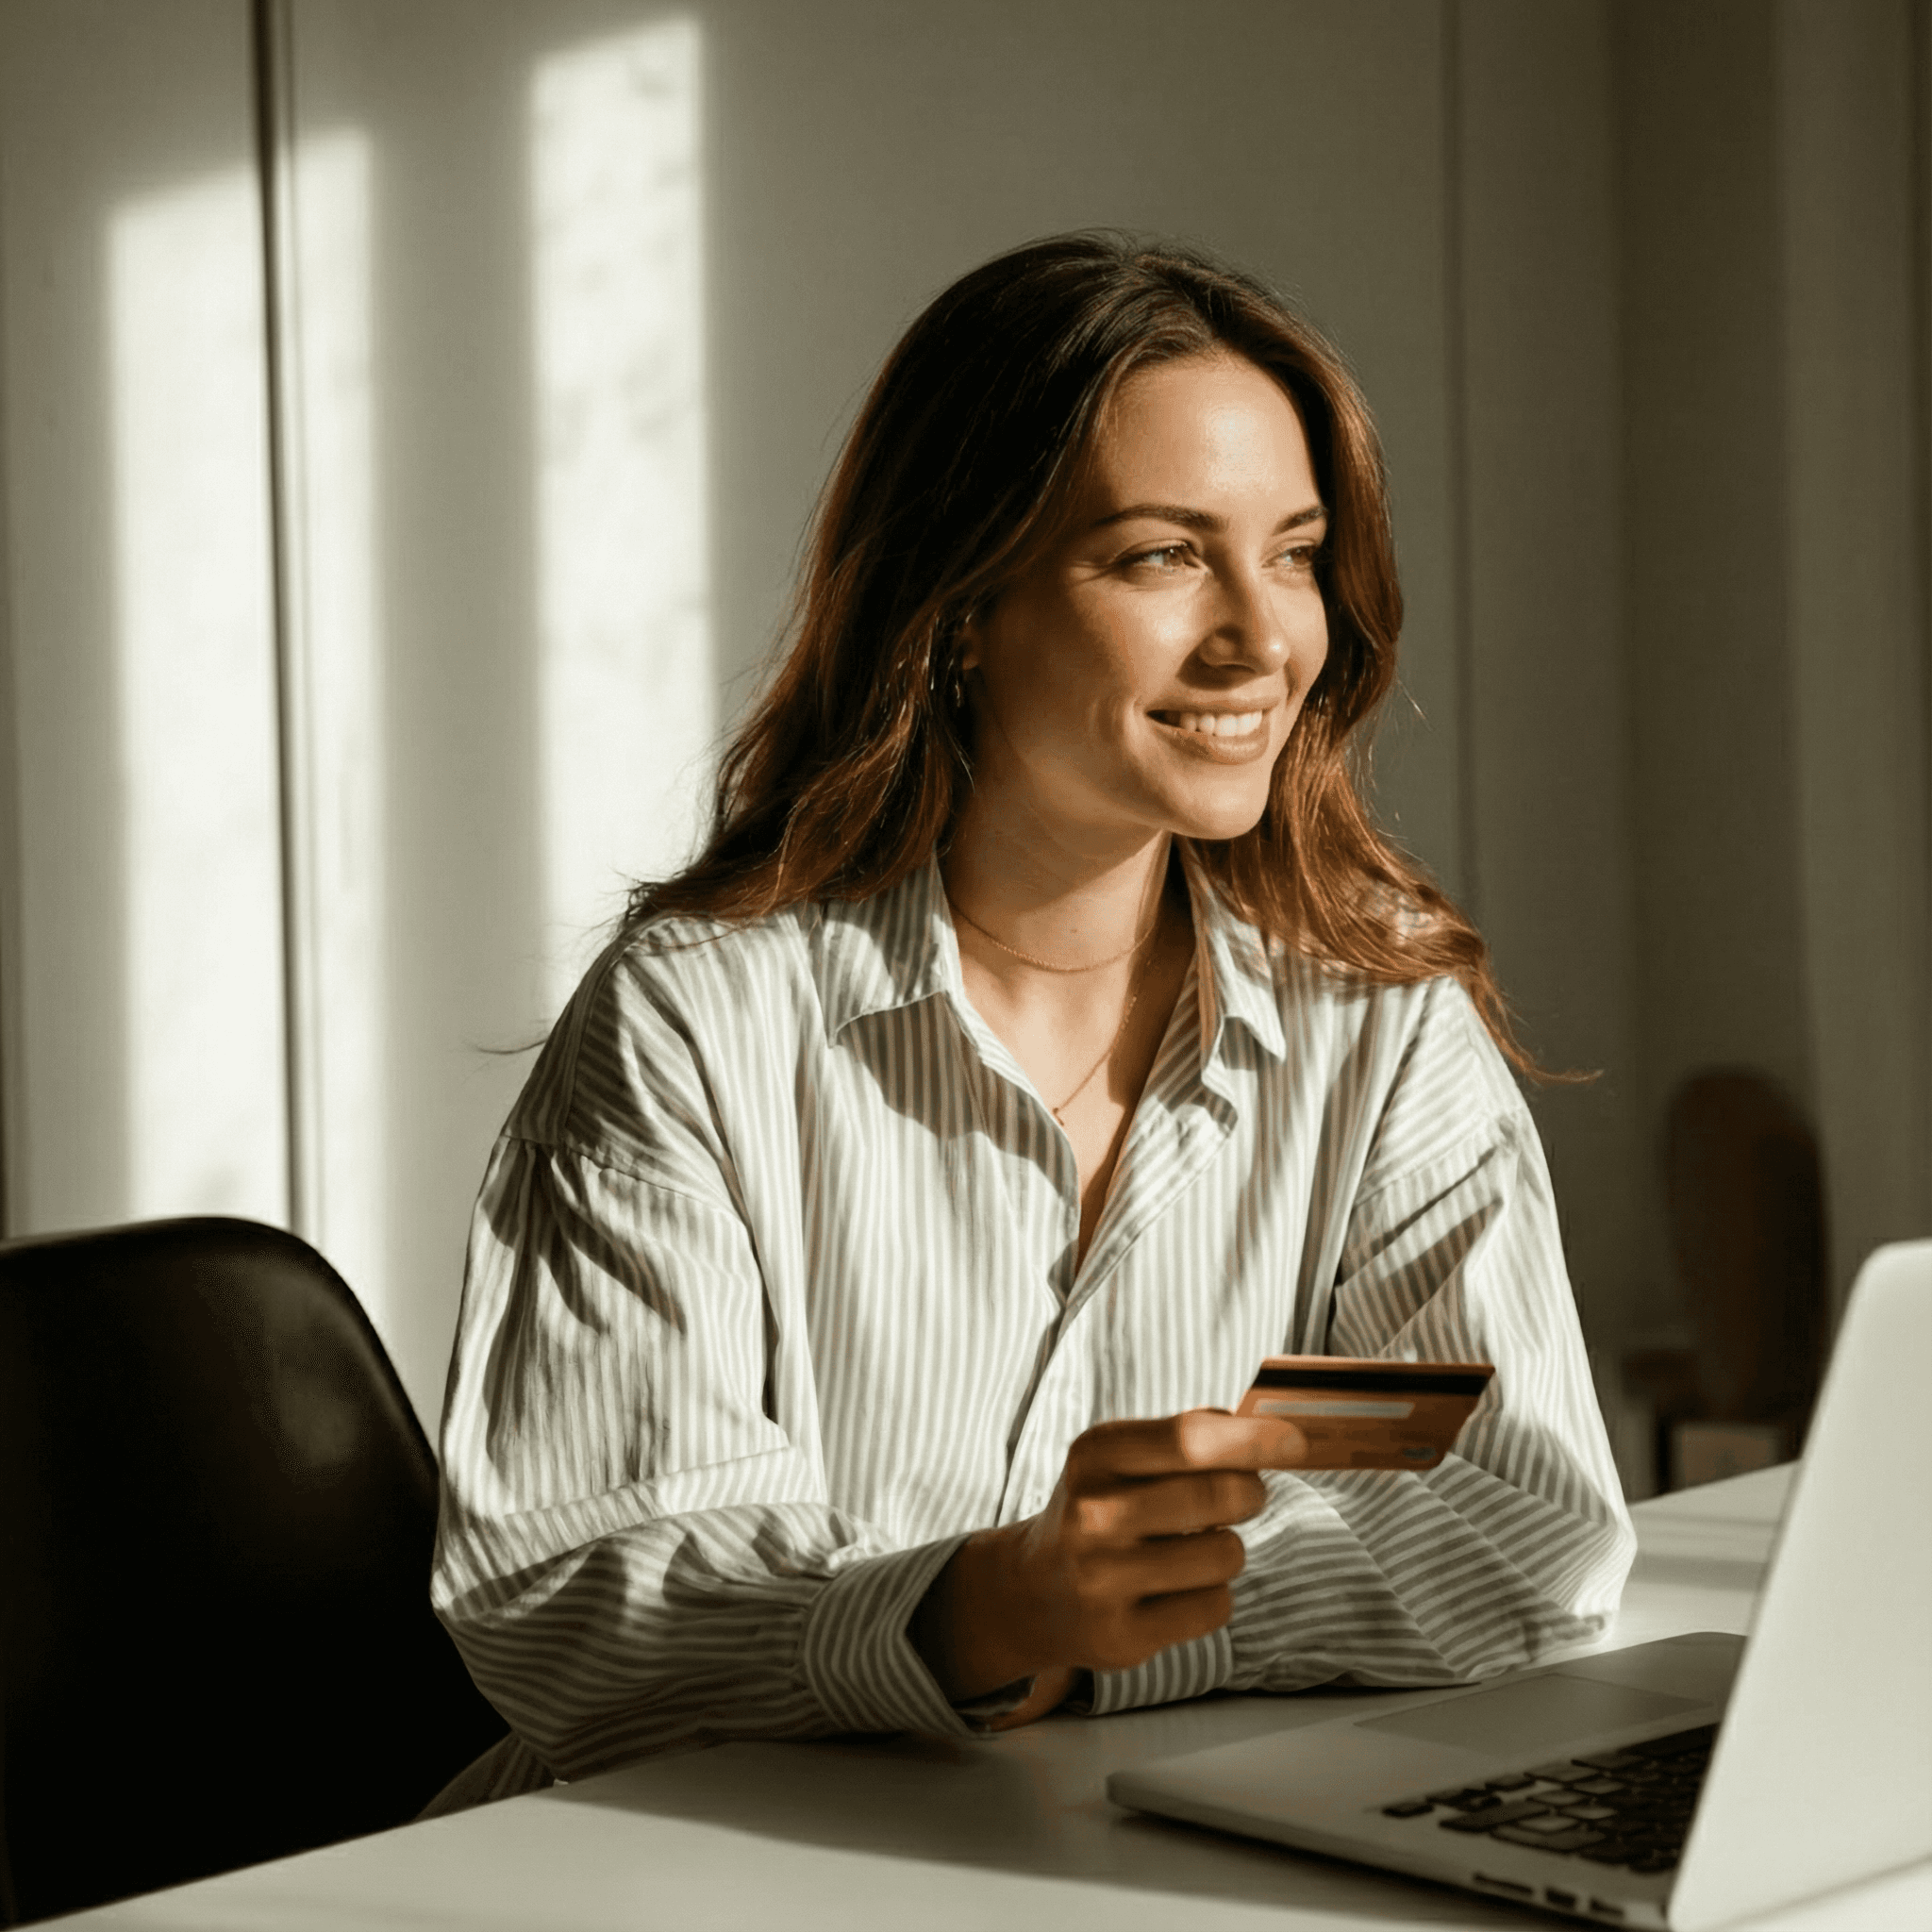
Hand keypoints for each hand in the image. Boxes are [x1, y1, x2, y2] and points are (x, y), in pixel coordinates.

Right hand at [912, 1409, 1306, 1710]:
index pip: (1189, 1439)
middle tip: (1245, 1494)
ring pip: (1225, 1556)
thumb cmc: (1099, 1509)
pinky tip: (1179, 1588)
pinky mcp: (1123, 1635)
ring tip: (1198, 1547)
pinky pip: (1215, 1608)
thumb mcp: (1120, 1458)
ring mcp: (1105, 1580)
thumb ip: (1185, 1435)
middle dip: (1250, 1492)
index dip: (1253, 1439)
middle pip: (1217, 1496)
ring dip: (1229, 1548)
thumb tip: (1260, 1424)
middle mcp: (1093, 1515)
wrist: (1033, 1591)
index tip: (1294, 1440)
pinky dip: (1213, 1595)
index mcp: (1094, 1456)